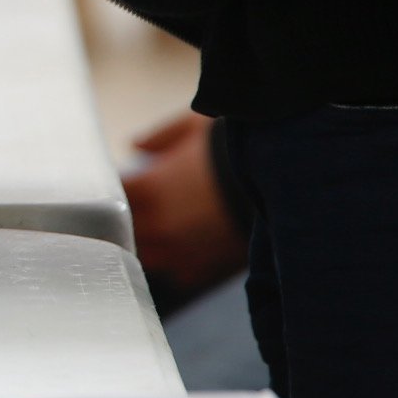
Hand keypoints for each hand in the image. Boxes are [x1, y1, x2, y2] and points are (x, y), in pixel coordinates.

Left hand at [122, 111, 243, 294]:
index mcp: (147, 191)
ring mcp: (180, 253)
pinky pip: (177, 271)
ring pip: (144, 254)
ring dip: (147, 240)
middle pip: (119, 230)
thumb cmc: (237, 150)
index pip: (104, 196)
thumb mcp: (194, 127)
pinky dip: (177, 258)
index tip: (114, 180)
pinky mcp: (204, 271)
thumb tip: (133, 146)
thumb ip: (159, 137)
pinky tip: (188, 241)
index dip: (108, 187)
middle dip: (125, 216)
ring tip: (162, 222)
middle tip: (139, 201)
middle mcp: (158, 227)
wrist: (293, 184)